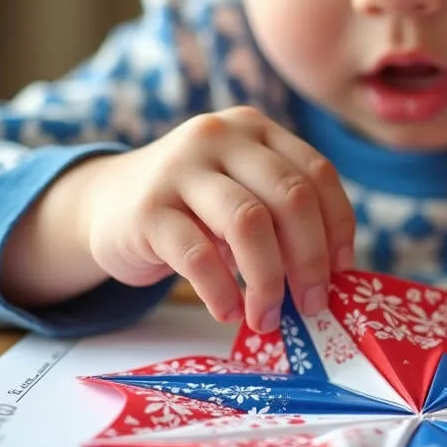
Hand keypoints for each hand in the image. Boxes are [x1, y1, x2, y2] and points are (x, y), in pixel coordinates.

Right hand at [9, 107, 354, 332]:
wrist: (105, 205)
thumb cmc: (192, 209)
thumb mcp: (241, 192)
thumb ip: (281, 215)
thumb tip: (329, 276)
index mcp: (256, 130)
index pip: (317, 173)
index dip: (338, 226)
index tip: (341, 271)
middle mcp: (221, 137)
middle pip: (291, 197)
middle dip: (311, 259)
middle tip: (311, 304)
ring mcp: (181, 167)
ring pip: (249, 222)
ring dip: (268, 281)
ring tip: (266, 317)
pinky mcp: (148, 208)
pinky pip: (198, 255)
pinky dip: (221, 290)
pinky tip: (227, 311)